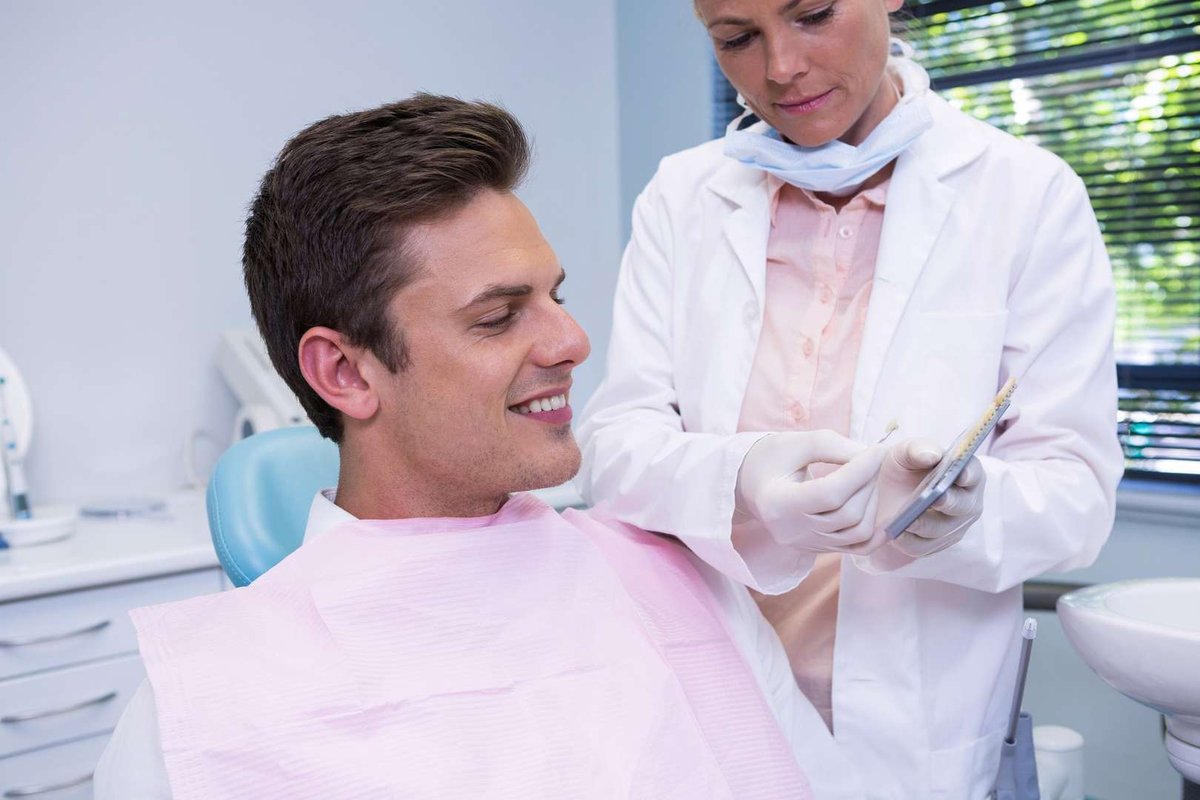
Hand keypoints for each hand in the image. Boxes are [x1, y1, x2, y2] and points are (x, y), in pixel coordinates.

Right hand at [735, 431, 888, 555]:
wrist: (752, 484)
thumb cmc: (770, 459)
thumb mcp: (795, 443)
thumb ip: (833, 446)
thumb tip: (871, 457)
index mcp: (777, 504)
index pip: (830, 493)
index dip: (860, 471)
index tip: (877, 450)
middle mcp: (791, 532)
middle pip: (847, 514)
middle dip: (868, 483)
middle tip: (873, 459)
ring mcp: (805, 545)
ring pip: (857, 532)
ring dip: (873, 502)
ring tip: (870, 478)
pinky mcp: (818, 549)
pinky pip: (857, 547)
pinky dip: (875, 531)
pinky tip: (878, 508)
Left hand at [874, 438, 985, 557]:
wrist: (885, 492)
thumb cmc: (904, 467)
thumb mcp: (905, 452)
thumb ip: (918, 448)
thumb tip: (933, 455)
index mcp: (965, 472)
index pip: (973, 473)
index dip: (969, 474)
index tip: (961, 474)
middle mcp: (967, 501)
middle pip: (963, 505)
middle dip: (950, 502)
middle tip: (937, 498)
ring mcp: (954, 525)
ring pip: (943, 530)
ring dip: (925, 525)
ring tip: (907, 520)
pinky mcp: (936, 544)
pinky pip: (925, 547)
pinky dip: (910, 542)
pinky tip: (897, 534)